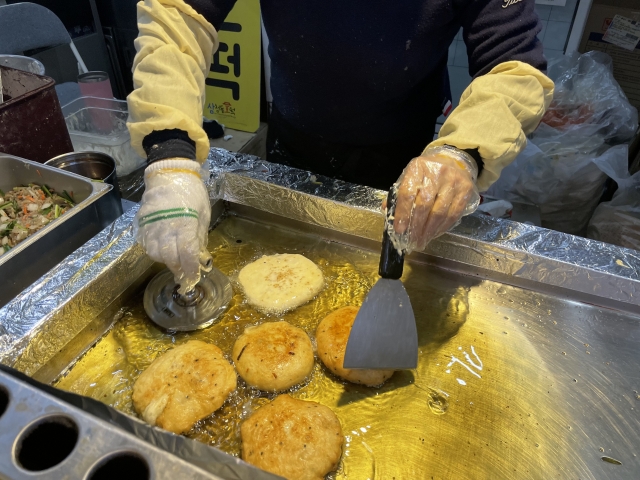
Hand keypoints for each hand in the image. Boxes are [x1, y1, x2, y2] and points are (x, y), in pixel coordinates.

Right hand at [135, 159, 211, 293]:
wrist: (169, 174)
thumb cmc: (191, 193)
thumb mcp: (203, 213)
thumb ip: (199, 236)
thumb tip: (199, 256)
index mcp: (184, 223)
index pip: (187, 253)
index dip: (190, 269)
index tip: (194, 277)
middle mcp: (165, 226)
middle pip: (169, 257)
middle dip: (177, 268)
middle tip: (184, 273)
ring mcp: (151, 225)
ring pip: (154, 253)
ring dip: (165, 260)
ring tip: (174, 260)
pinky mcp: (142, 223)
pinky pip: (145, 244)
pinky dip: (154, 251)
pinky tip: (163, 250)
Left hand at [387, 146, 479, 252]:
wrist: (453, 161)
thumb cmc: (427, 172)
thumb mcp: (410, 176)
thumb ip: (398, 194)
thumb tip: (388, 213)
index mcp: (418, 168)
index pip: (408, 193)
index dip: (403, 213)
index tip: (400, 230)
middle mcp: (437, 173)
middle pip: (424, 205)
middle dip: (417, 227)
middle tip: (412, 241)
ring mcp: (453, 181)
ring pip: (440, 212)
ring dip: (429, 231)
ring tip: (422, 241)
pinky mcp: (466, 190)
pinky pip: (453, 214)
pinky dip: (443, 227)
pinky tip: (434, 234)